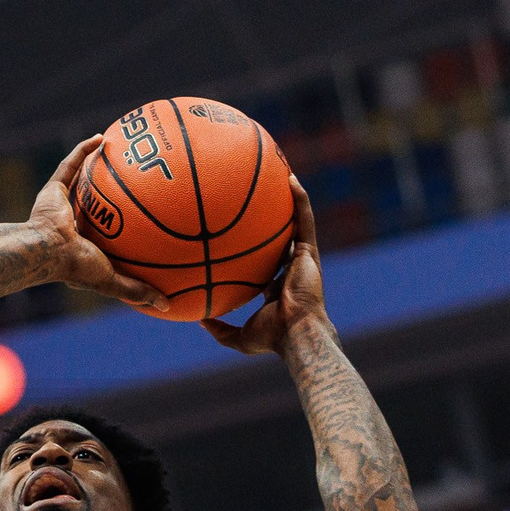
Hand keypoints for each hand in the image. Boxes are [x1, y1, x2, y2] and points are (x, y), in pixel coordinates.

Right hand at [30, 137, 168, 311]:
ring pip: (83, 183)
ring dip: (97, 167)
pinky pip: (70, 165)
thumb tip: (168, 306)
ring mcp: (61, 206)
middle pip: (96, 206)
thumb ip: (137, 290)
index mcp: (83, 247)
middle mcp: (72, 225)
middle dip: (111, 195)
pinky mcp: (52, 190)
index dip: (121, 229)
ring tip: (121, 151)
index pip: (107, 236)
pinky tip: (103, 138)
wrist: (45, 250)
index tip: (142, 221)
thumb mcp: (112, 281)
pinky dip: (84, 150)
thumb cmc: (75, 267)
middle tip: (137, 181)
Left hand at [201, 178, 325, 354]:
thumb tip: (199, 320)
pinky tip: (290, 178)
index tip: (243, 234)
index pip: (266, 262)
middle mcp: (290, 268)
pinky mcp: (310, 251)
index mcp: (276, 285)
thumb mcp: (238, 336)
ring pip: (296, 221)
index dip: (257, 249)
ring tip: (280, 173)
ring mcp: (301, 258)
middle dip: (273, 218)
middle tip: (260, 197)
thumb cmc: (272, 337)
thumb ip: (220, 328)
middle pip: (281, 236)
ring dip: (290, 198)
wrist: (296, 333)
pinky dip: (299, 198)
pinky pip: (304, 218)